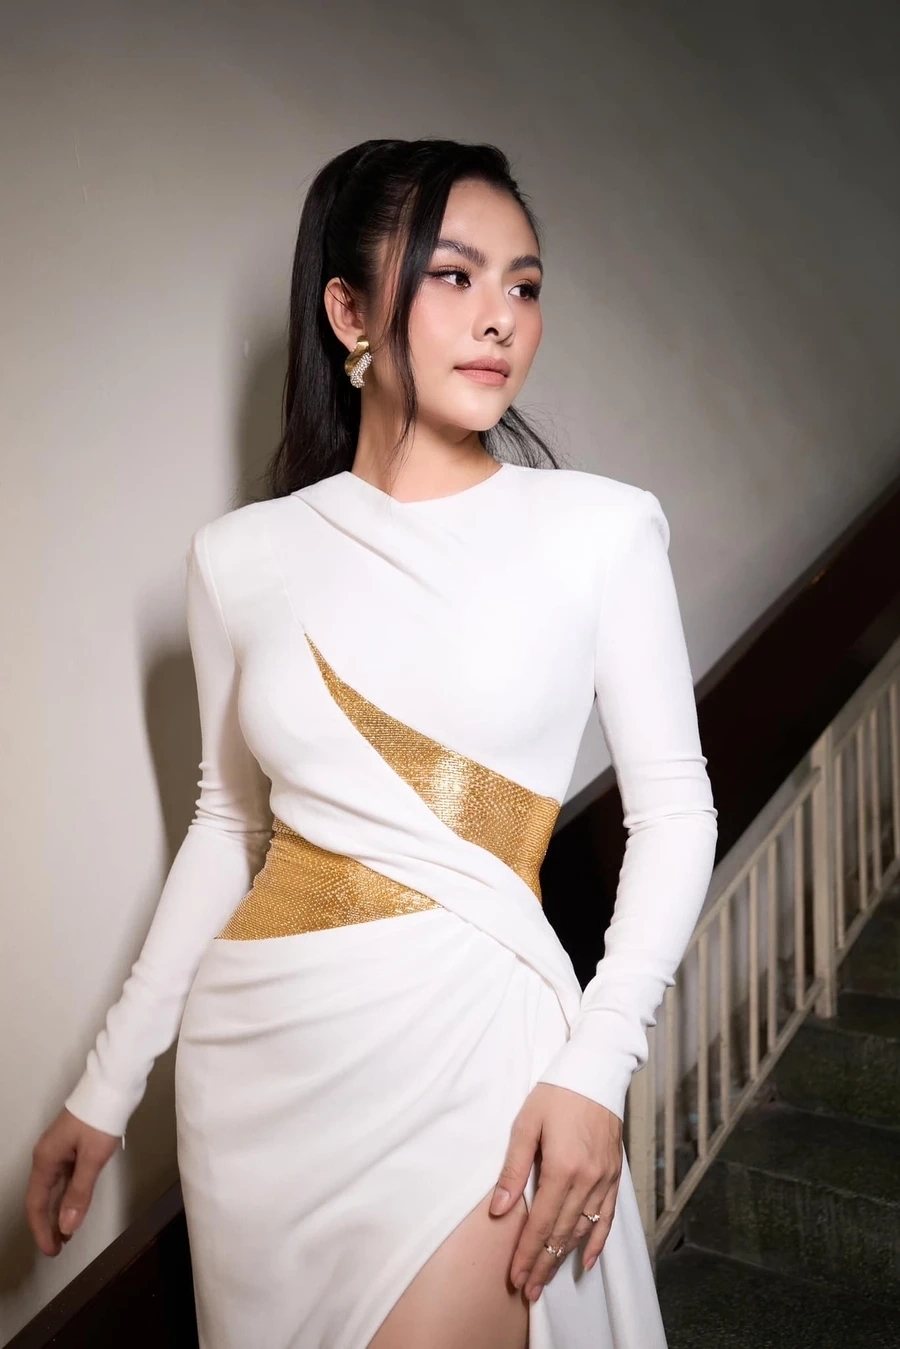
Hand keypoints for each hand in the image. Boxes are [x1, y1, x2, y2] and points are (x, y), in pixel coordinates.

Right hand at [26, 1108, 120, 1254]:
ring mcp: (60, 1150)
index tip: (52, 1250)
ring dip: (59, 1211)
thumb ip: (79, 1192)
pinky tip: (76, 1205)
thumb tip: (65, 1227)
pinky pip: (65, 1177)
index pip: (36, 1204)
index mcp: (45, 1159)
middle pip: (42, 1198)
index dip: (41, 1230)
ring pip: (54, 1188)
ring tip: (67, 1233)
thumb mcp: (92, 1157)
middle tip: (59, 1247)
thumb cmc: (100, 1118)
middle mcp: (47, 1156)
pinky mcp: (73, 1146)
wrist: (113, 1084)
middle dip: (48, 1224)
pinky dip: (69, 1195)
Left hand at [489, 1082, 622, 1302]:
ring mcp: (604, 1178)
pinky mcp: (614, 1174)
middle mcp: (587, 1178)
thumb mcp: (526, 1125)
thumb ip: (513, 1169)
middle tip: (528, 1290)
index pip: (542, 1223)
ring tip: (547, 1278)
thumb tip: (500, 1209)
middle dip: (542, 1264)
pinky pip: (607, 1215)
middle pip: (562, 1233)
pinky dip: (596, 1240)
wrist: (596, 1070)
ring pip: (583, 1228)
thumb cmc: (556, 1093)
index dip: (527, 1253)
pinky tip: (585, 1260)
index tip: (515, 1277)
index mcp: (562, 1167)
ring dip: (564, 1257)